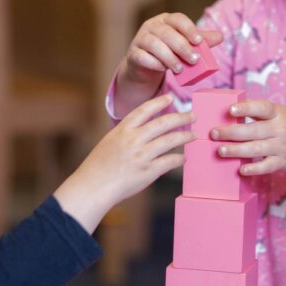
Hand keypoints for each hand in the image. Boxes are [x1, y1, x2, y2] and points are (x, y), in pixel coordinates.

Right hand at [54, 94, 193, 233]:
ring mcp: (142, 155)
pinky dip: (179, 159)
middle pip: (163, 123)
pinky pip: (169, 161)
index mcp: (123, 130)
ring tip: (193, 135)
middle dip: (181, 117)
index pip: (145, 109)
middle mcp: (134, 139)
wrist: (93, 186)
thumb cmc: (98, 166)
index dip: (159, 102)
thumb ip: (127, 134)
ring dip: (185, 136)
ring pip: (170, 140)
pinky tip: (183, 158)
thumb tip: (146, 130)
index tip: (171, 98)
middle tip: (192, 116)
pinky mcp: (148, 172)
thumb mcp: (110, 141)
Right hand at [114, 12, 222, 116]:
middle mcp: (152, 26)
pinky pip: (143, 57)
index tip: (199, 41)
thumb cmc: (168, 50)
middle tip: (195, 60)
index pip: (178, 19)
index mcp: (166, 20)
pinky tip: (163, 70)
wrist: (145, 65)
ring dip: (169, 57)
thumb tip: (221, 36)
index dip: (189, 29)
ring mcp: (140, 39)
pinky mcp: (133, 54)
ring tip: (180, 68)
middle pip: (167, 33)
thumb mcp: (185, 44)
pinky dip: (155, 63)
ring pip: (154, 44)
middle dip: (182, 46)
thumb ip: (201, 40)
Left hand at [210, 100, 285, 187]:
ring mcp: (281, 147)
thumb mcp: (277, 112)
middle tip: (214, 133)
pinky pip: (267, 166)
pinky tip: (241, 169)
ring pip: (257, 149)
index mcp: (277, 114)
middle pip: (253, 131)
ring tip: (220, 150)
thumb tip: (231, 107)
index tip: (230, 110)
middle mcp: (280, 130)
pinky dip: (254, 169)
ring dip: (237, 150)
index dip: (246, 108)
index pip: (262, 108)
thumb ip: (257, 110)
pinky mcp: (281, 162)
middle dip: (231, 132)